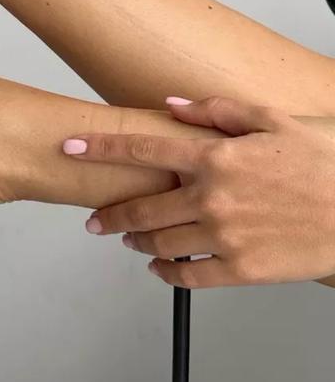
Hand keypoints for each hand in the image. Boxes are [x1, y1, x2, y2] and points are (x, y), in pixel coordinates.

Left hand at [63, 97, 334, 287]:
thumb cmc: (323, 163)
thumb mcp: (271, 120)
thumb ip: (215, 111)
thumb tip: (171, 105)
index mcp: (215, 156)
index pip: (141, 148)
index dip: (100, 147)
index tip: (72, 147)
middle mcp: (212, 197)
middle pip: (141, 205)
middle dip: (110, 212)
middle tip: (94, 219)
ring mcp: (224, 236)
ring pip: (159, 241)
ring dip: (135, 240)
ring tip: (127, 238)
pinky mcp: (241, 270)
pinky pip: (189, 277)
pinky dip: (167, 274)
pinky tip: (161, 269)